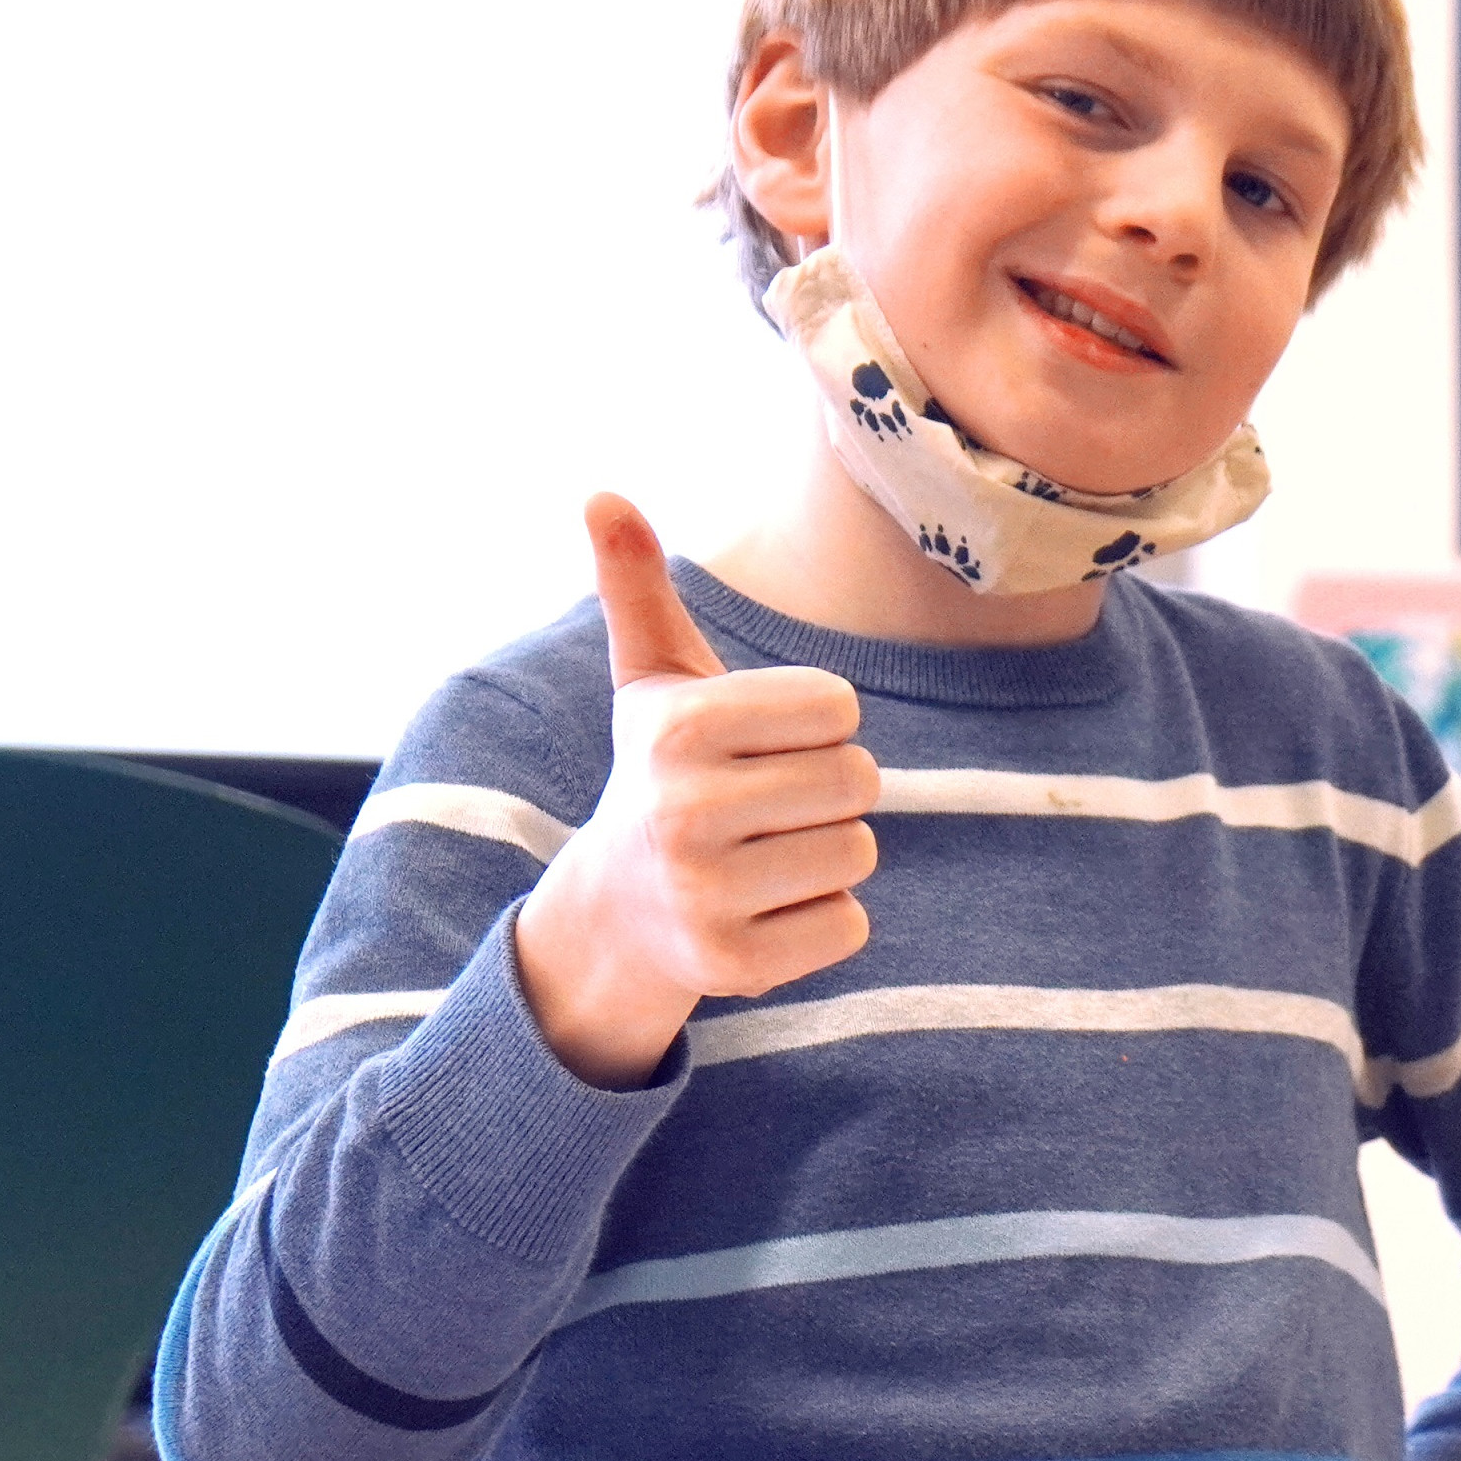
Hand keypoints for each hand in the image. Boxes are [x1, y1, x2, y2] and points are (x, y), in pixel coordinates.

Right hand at [512, 495, 881, 1086]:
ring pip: (860, 854)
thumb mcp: (650, 682)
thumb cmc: (661, 775)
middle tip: (768, 805)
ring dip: (829, 854)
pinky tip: (764, 910)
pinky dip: (823, 919)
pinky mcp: (733, 967)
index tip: (764, 743)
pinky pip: (850, 925)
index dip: (819, 723)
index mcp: (677, 728)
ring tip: (764, 855)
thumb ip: (637, 588)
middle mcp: (683, 811)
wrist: (614, 913)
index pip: (840, 708)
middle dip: (831, 790)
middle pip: (859, 782)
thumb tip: (601, 493)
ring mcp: (705, 896)